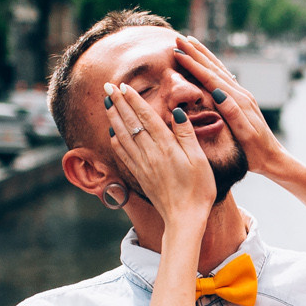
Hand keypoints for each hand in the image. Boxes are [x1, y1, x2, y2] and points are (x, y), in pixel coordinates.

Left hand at [106, 82, 216, 224]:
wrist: (184, 219)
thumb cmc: (198, 189)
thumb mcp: (199, 159)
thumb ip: (187, 134)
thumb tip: (176, 112)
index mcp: (167, 147)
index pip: (146, 117)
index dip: (134, 100)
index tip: (124, 86)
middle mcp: (151, 154)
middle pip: (131, 123)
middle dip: (118, 103)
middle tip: (107, 86)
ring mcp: (143, 165)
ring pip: (123, 136)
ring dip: (114, 118)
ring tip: (106, 103)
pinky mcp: (140, 175)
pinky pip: (123, 154)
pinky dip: (115, 140)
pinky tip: (112, 133)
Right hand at [174, 35, 289, 176]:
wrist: (272, 158)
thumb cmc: (255, 152)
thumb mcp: (244, 134)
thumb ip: (232, 112)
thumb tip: (217, 92)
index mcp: (238, 101)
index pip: (211, 78)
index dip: (194, 64)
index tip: (178, 51)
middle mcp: (240, 94)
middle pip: (214, 68)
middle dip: (196, 52)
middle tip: (178, 37)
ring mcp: (242, 96)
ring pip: (219, 69)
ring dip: (204, 55)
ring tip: (191, 42)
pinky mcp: (242, 100)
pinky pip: (224, 77)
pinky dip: (213, 66)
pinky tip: (209, 62)